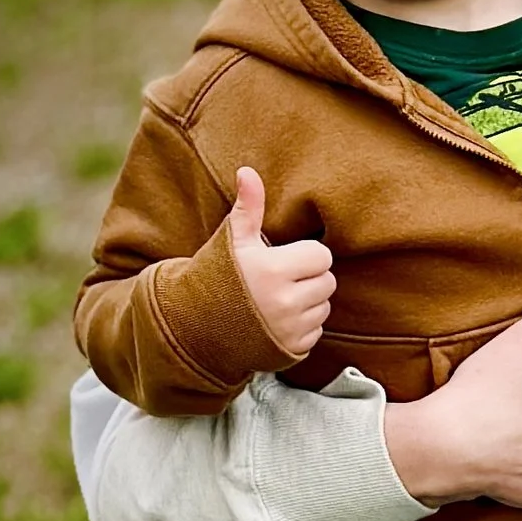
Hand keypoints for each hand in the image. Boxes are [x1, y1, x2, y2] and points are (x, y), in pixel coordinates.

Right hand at [228, 168, 334, 358]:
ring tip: (275, 299)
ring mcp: (290, 329)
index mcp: (273, 271)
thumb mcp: (232, 241)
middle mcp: (285, 303)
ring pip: (325, 306)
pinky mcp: (293, 349)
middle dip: (308, 277)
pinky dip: (303, 325)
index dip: (304, 255)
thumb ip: (247, 208)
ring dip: (308, 301)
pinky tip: (277, 320)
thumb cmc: (216, 276)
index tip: (282, 259)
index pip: (321, 256)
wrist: (193, 326)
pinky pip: (317, 331)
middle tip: (279, 279)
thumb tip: (248, 171)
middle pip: (328, 282)